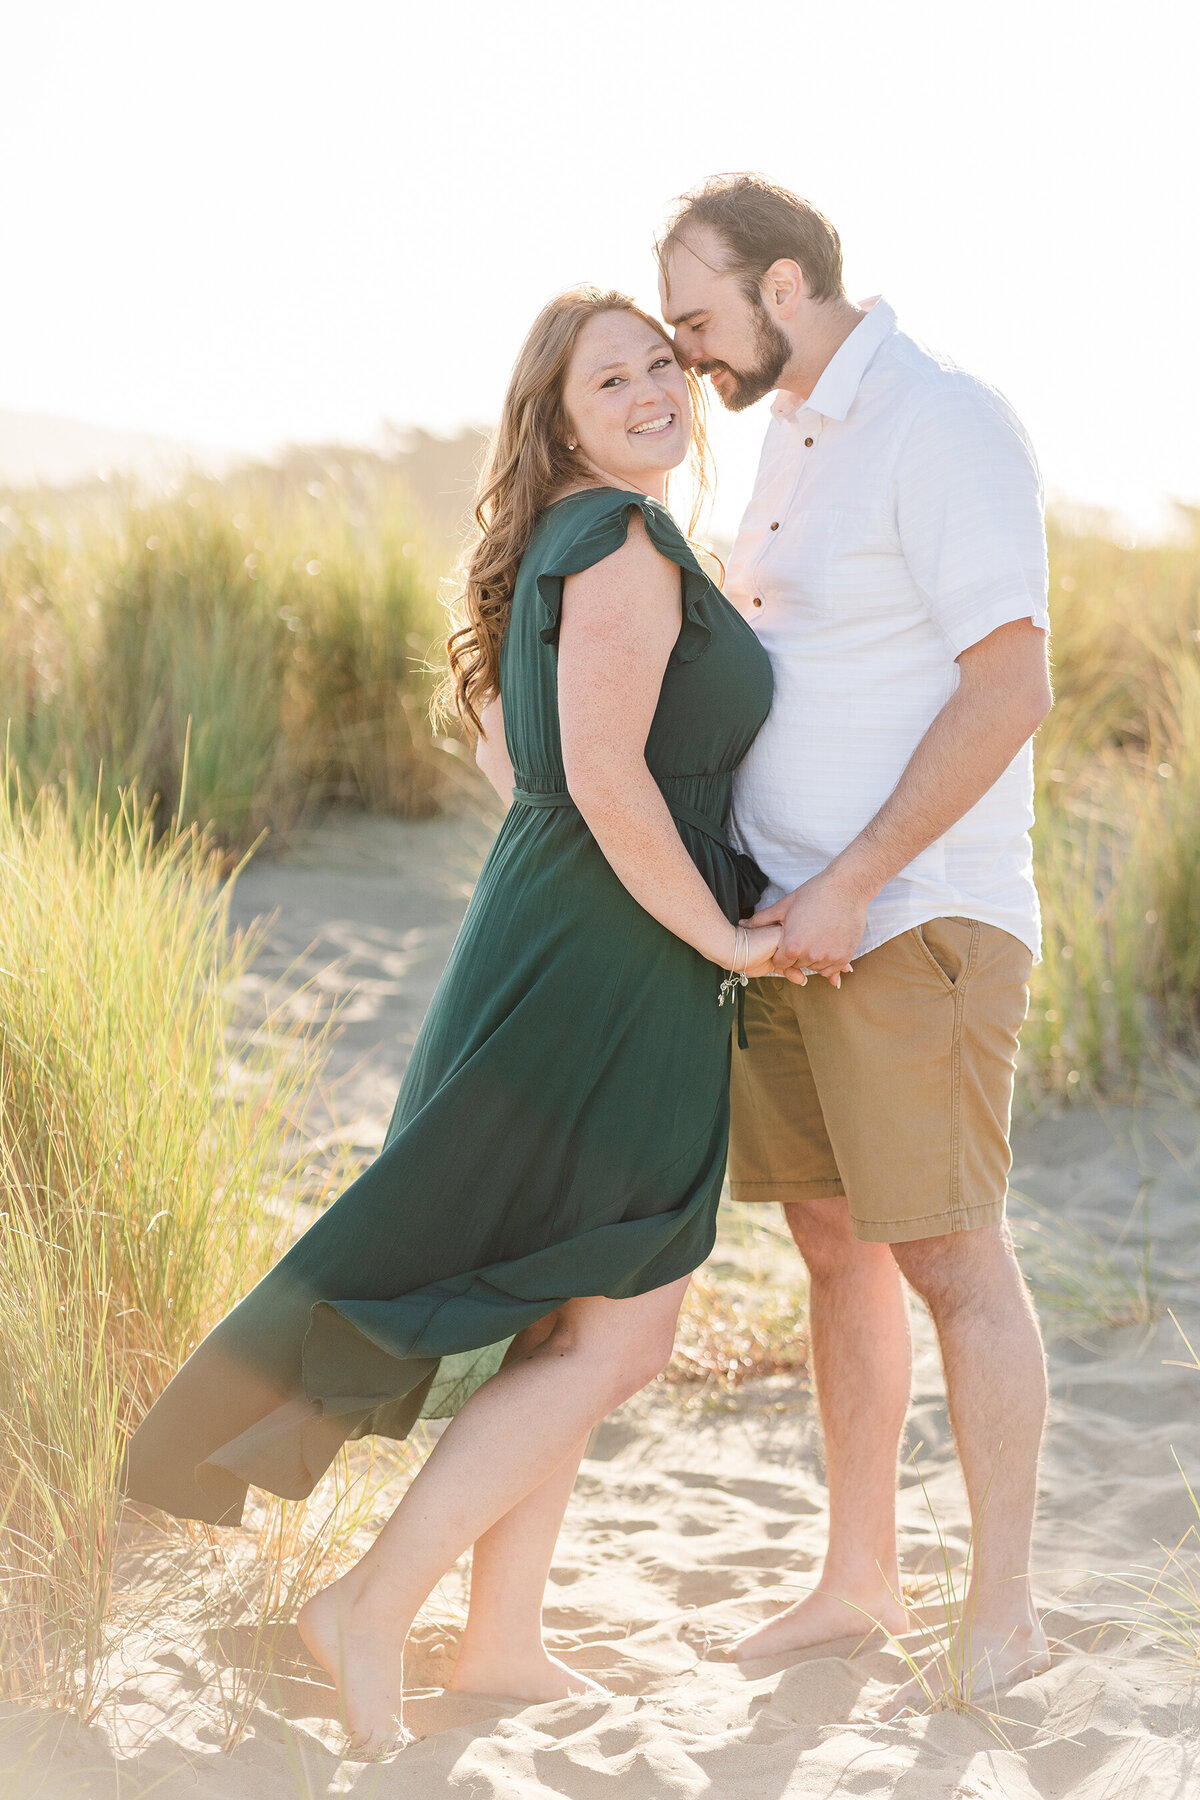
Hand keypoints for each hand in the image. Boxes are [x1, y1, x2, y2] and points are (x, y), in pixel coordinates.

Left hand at [747, 866, 866, 985]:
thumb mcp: (784, 906)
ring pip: (815, 968)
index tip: (787, 940)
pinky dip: (829, 961)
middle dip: (797, 955)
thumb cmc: (814, 894)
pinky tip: (827, 944)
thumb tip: (742, 924)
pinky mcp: (844, 957)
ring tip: (817, 937)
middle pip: (797, 966)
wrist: (847, 888)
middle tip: (804, 935)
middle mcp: (810, 956)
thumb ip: (762, 920)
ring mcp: (828, 958)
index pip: (780, 962)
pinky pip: (832, 970)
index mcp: (792, 946)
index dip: (782, 952)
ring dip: (813, 958)